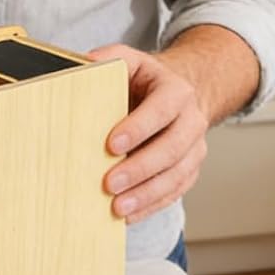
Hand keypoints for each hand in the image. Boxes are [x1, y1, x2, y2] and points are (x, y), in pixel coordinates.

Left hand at [88, 43, 210, 222]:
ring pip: (176, 176)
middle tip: (109, 183)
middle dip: (140, 168)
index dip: (138, 128)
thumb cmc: (147, 82)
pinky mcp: (190, 170)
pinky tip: (128, 215)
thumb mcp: (130, 61)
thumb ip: (107, 60)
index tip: (111, 145)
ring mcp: (194, 148)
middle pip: (172, 148)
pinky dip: (152, 206)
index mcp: (176, 90)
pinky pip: (175, 192)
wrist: (177, 96)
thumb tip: (80, 65)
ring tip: (118, 207)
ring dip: (146, 194)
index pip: (161, 110)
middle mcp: (191, 120)